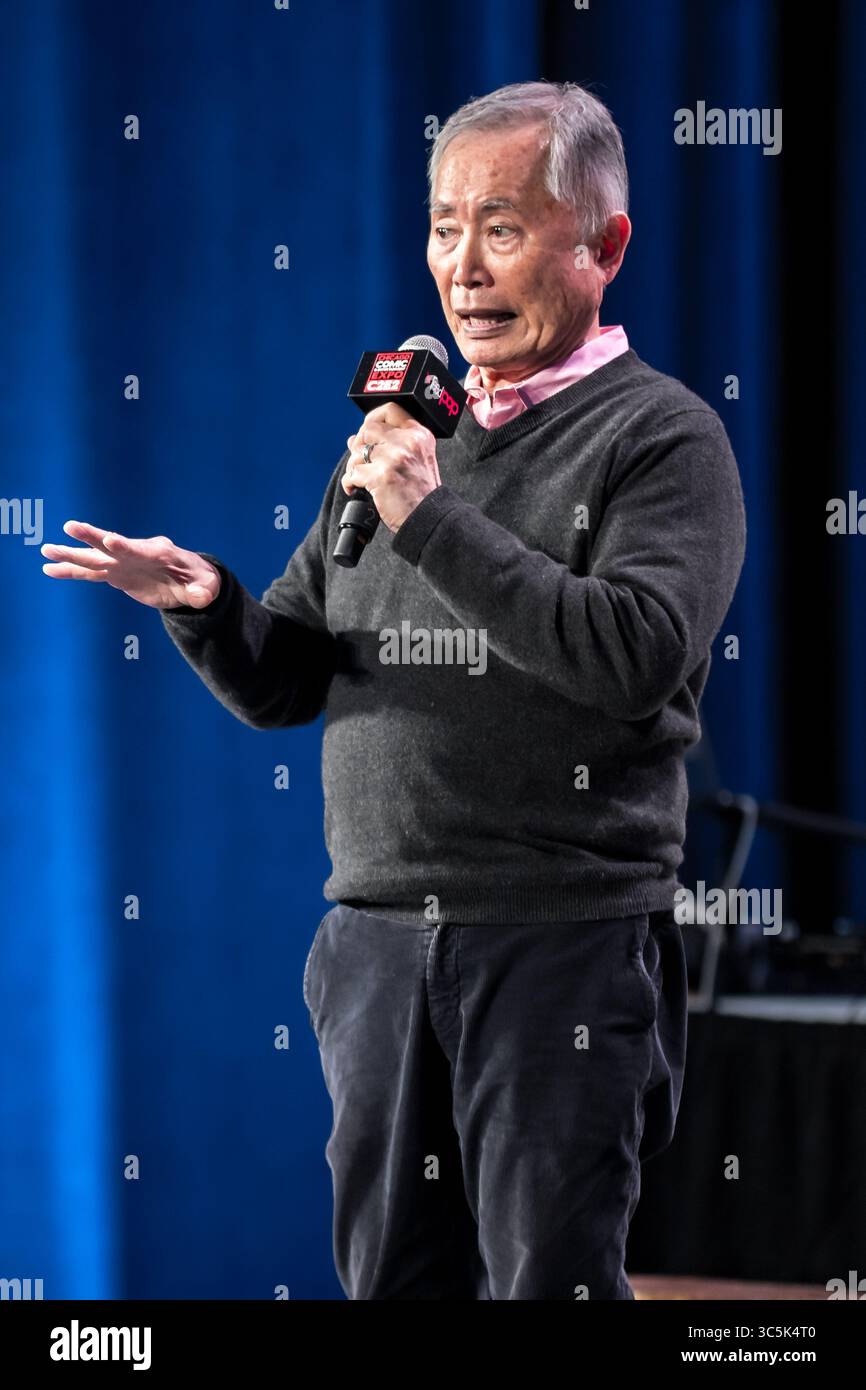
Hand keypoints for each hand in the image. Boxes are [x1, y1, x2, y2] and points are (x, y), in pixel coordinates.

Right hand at [40, 521, 220, 609]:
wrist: (188, 580)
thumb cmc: (199, 580)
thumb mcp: (206, 586)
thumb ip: (203, 591)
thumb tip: (201, 598)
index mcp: (158, 552)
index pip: (138, 547)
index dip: (124, 544)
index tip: (109, 539)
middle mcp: (135, 553)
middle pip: (110, 544)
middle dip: (91, 537)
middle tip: (70, 527)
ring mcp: (123, 563)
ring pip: (94, 558)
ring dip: (71, 554)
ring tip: (45, 550)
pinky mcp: (115, 574)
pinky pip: (90, 573)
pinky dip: (70, 571)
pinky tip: (49, 569)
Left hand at [343, 402, 440, 531]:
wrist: (428, 518)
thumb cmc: (422, 494)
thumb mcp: (419, 459)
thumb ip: (394, 444)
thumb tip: (356, 438)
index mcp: (419, 435)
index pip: (390, 410)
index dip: (372, 418)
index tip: (366, 432)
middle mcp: (408, 442)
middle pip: (368, 428)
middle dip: (359, 444)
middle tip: (360, 460)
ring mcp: (394, 458)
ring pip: (358, 451)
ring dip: (353, 466)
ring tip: (360, 478)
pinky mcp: (380, 476)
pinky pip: (352, 473)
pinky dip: (349, 482)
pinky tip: (355, 489)